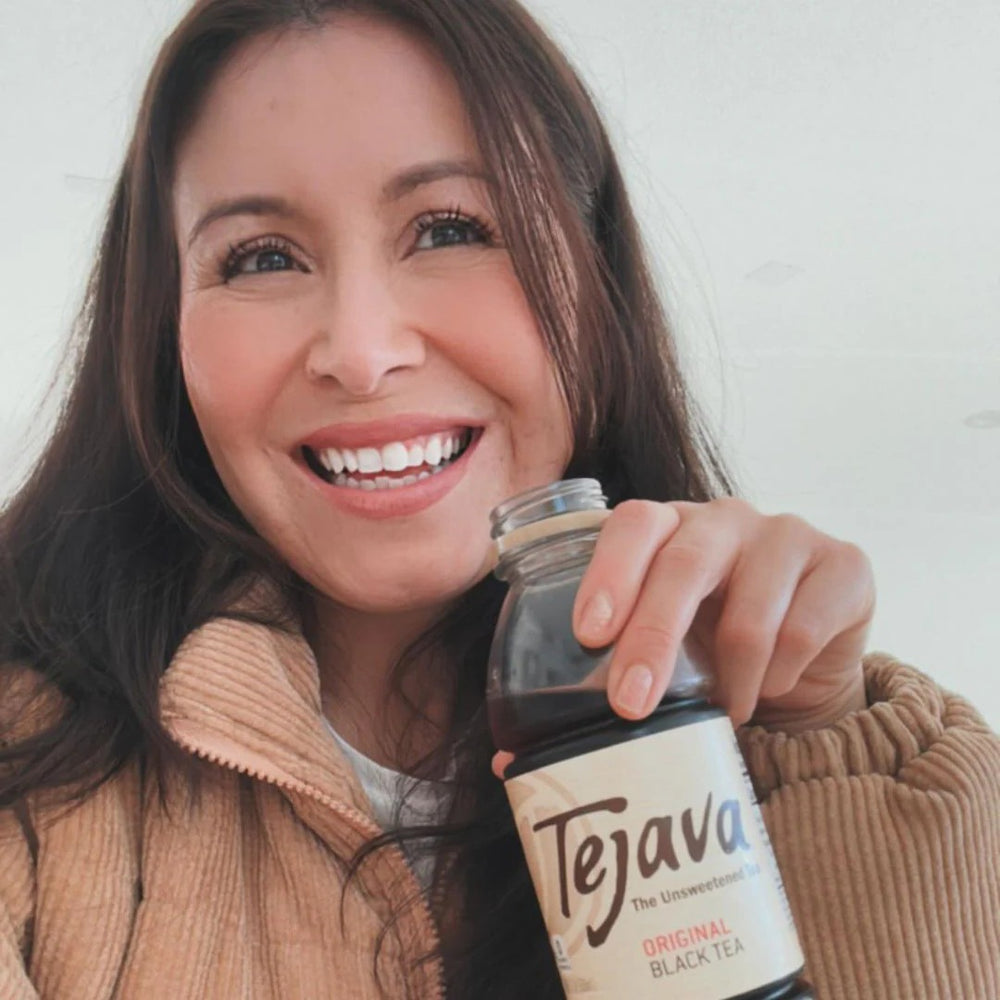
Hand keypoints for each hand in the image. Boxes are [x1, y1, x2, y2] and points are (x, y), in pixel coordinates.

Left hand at [492, 497, 873, 777]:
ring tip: (722, 713)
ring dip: (730, 681)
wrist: (805, 671)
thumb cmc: (713, 656)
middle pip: (685, 562)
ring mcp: (788, 535)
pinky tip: (770, 689)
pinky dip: (778, 678)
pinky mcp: (843, 565)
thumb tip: (512, 762)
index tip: (588, 634)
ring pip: (751, 610)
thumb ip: (595, 690)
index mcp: (668, 528)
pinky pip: (804, 630)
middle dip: (653, 638)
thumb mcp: (656, 659)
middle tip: (632, 704)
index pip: (633, 524)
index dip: (609, 572)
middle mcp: (725, 519)